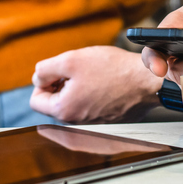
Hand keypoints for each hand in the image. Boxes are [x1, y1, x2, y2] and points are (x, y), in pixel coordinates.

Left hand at [30, 46, 161, 123]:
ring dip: (76, 87)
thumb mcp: (70, 60)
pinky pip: (89, 106)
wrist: (147, 80)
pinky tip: (104, 81)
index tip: (58, 70)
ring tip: (92, 73)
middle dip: (60, 83)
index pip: (36, 100)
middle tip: (76, 69)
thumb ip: (45, 69)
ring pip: (72, 102)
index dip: (42, 80)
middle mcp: (76, 123)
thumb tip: (37, 78)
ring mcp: (93, 123)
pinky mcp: (107, 119)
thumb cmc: (111, 70)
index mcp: (63, 111)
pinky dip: (91, 93)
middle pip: (54, 102)